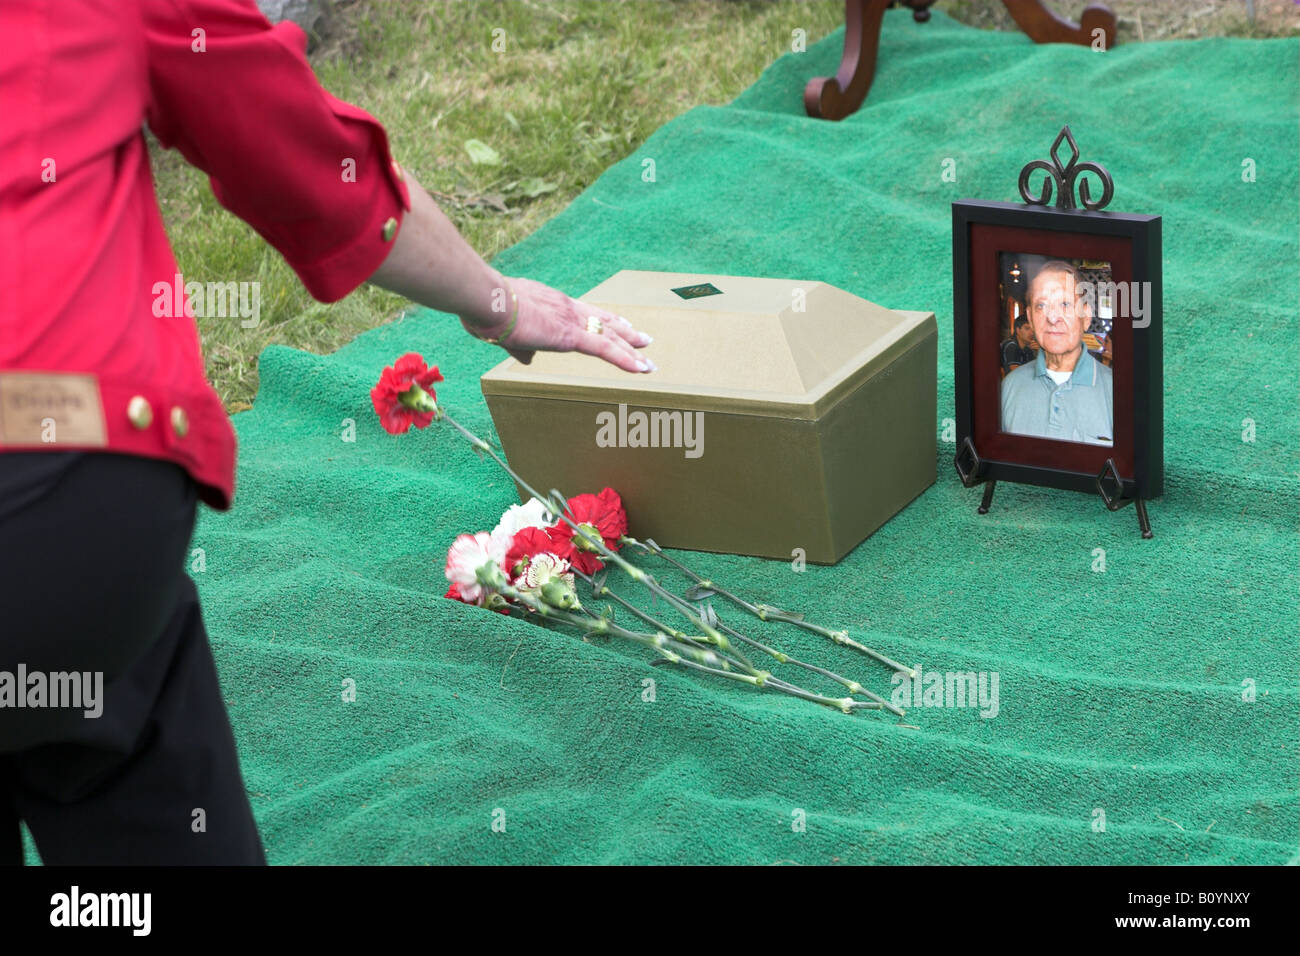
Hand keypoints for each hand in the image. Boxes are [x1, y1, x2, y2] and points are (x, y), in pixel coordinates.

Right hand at [461, 276, 654, 373]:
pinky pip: (605, 349)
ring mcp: (571, 320)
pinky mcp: (571, 335)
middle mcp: (567, 308)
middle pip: (604, 321)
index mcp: (552, 303)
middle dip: (626, 333)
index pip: (585, 312)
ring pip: (610, 337)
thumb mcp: (505, 332)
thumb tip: (527, 359)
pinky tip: (641, 368)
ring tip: (649, 362)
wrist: (488, 300)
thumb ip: (520, 346)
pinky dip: (625, 359)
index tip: (620, 324)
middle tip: (644, 340)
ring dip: (631, 350)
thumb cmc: (487, 312)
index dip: (604, 319)